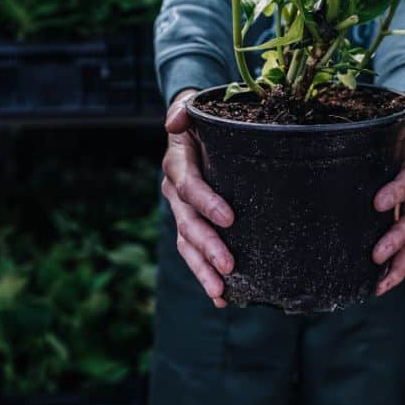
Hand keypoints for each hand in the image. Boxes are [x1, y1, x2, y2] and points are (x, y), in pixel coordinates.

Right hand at [161, 89, 234, 307]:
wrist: (194, 128)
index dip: (206, 202)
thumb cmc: (200, 118)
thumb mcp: (193, 107)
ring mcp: (180, 211)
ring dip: (203, 270)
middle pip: (187, 224)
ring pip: (187, 245)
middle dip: (207, 247)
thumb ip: (184, 110)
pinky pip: (194, 252)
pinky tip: (223, 297)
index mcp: (177, 163)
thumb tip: (174, 122)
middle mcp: (175, 191)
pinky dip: (206, 275)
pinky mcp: (190, 223)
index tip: (230, 218)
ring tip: (220, 292)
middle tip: (229, 266)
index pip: (189, 186)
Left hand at [371, 100, 404, 296]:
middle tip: (376, 254)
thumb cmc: (399, 123)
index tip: (378, 203)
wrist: (402, 130)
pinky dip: (391, 268)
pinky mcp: (396, 218)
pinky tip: (375, 285)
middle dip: (397, 238)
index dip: (397, 191)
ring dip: (397, 263)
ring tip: (378, 283)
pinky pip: (399, 246)